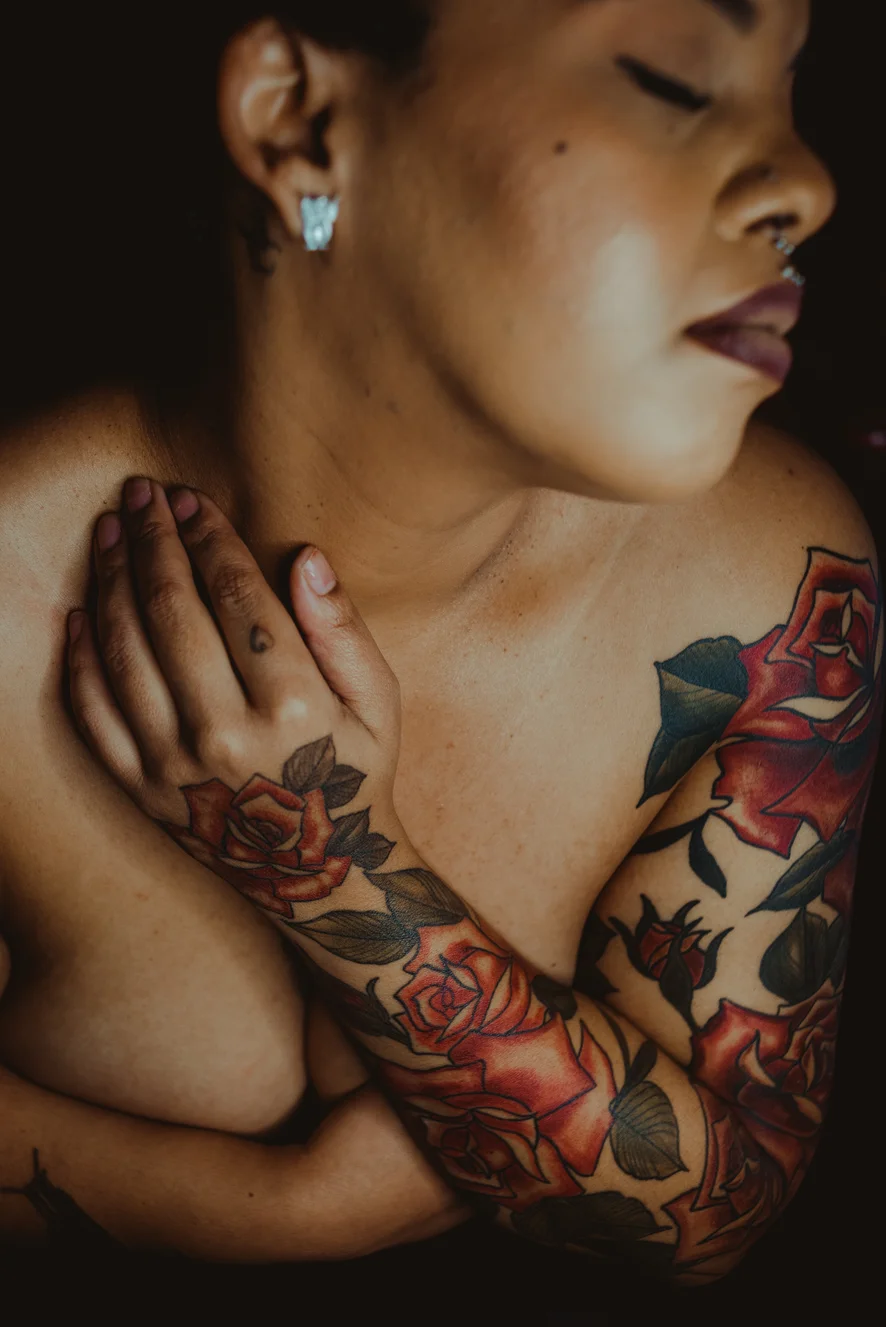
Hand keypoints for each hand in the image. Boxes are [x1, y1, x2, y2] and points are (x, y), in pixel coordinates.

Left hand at [67, 478, 407, 916]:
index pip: (237, 596)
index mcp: (295, 704)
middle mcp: (227, 733)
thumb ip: (343, 629)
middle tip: (139, 496)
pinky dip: (80, 659)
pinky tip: (79, 612)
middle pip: (172, 612)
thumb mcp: (379, 702)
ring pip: (124, 652)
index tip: (190, 499)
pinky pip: (94, 715)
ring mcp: (176, 767)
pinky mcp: (141, 792)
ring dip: (109, 582)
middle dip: (152, 541)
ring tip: (108, 534)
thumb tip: (306, 557)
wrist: (317, 878)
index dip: (209, 538)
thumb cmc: (356, 776)